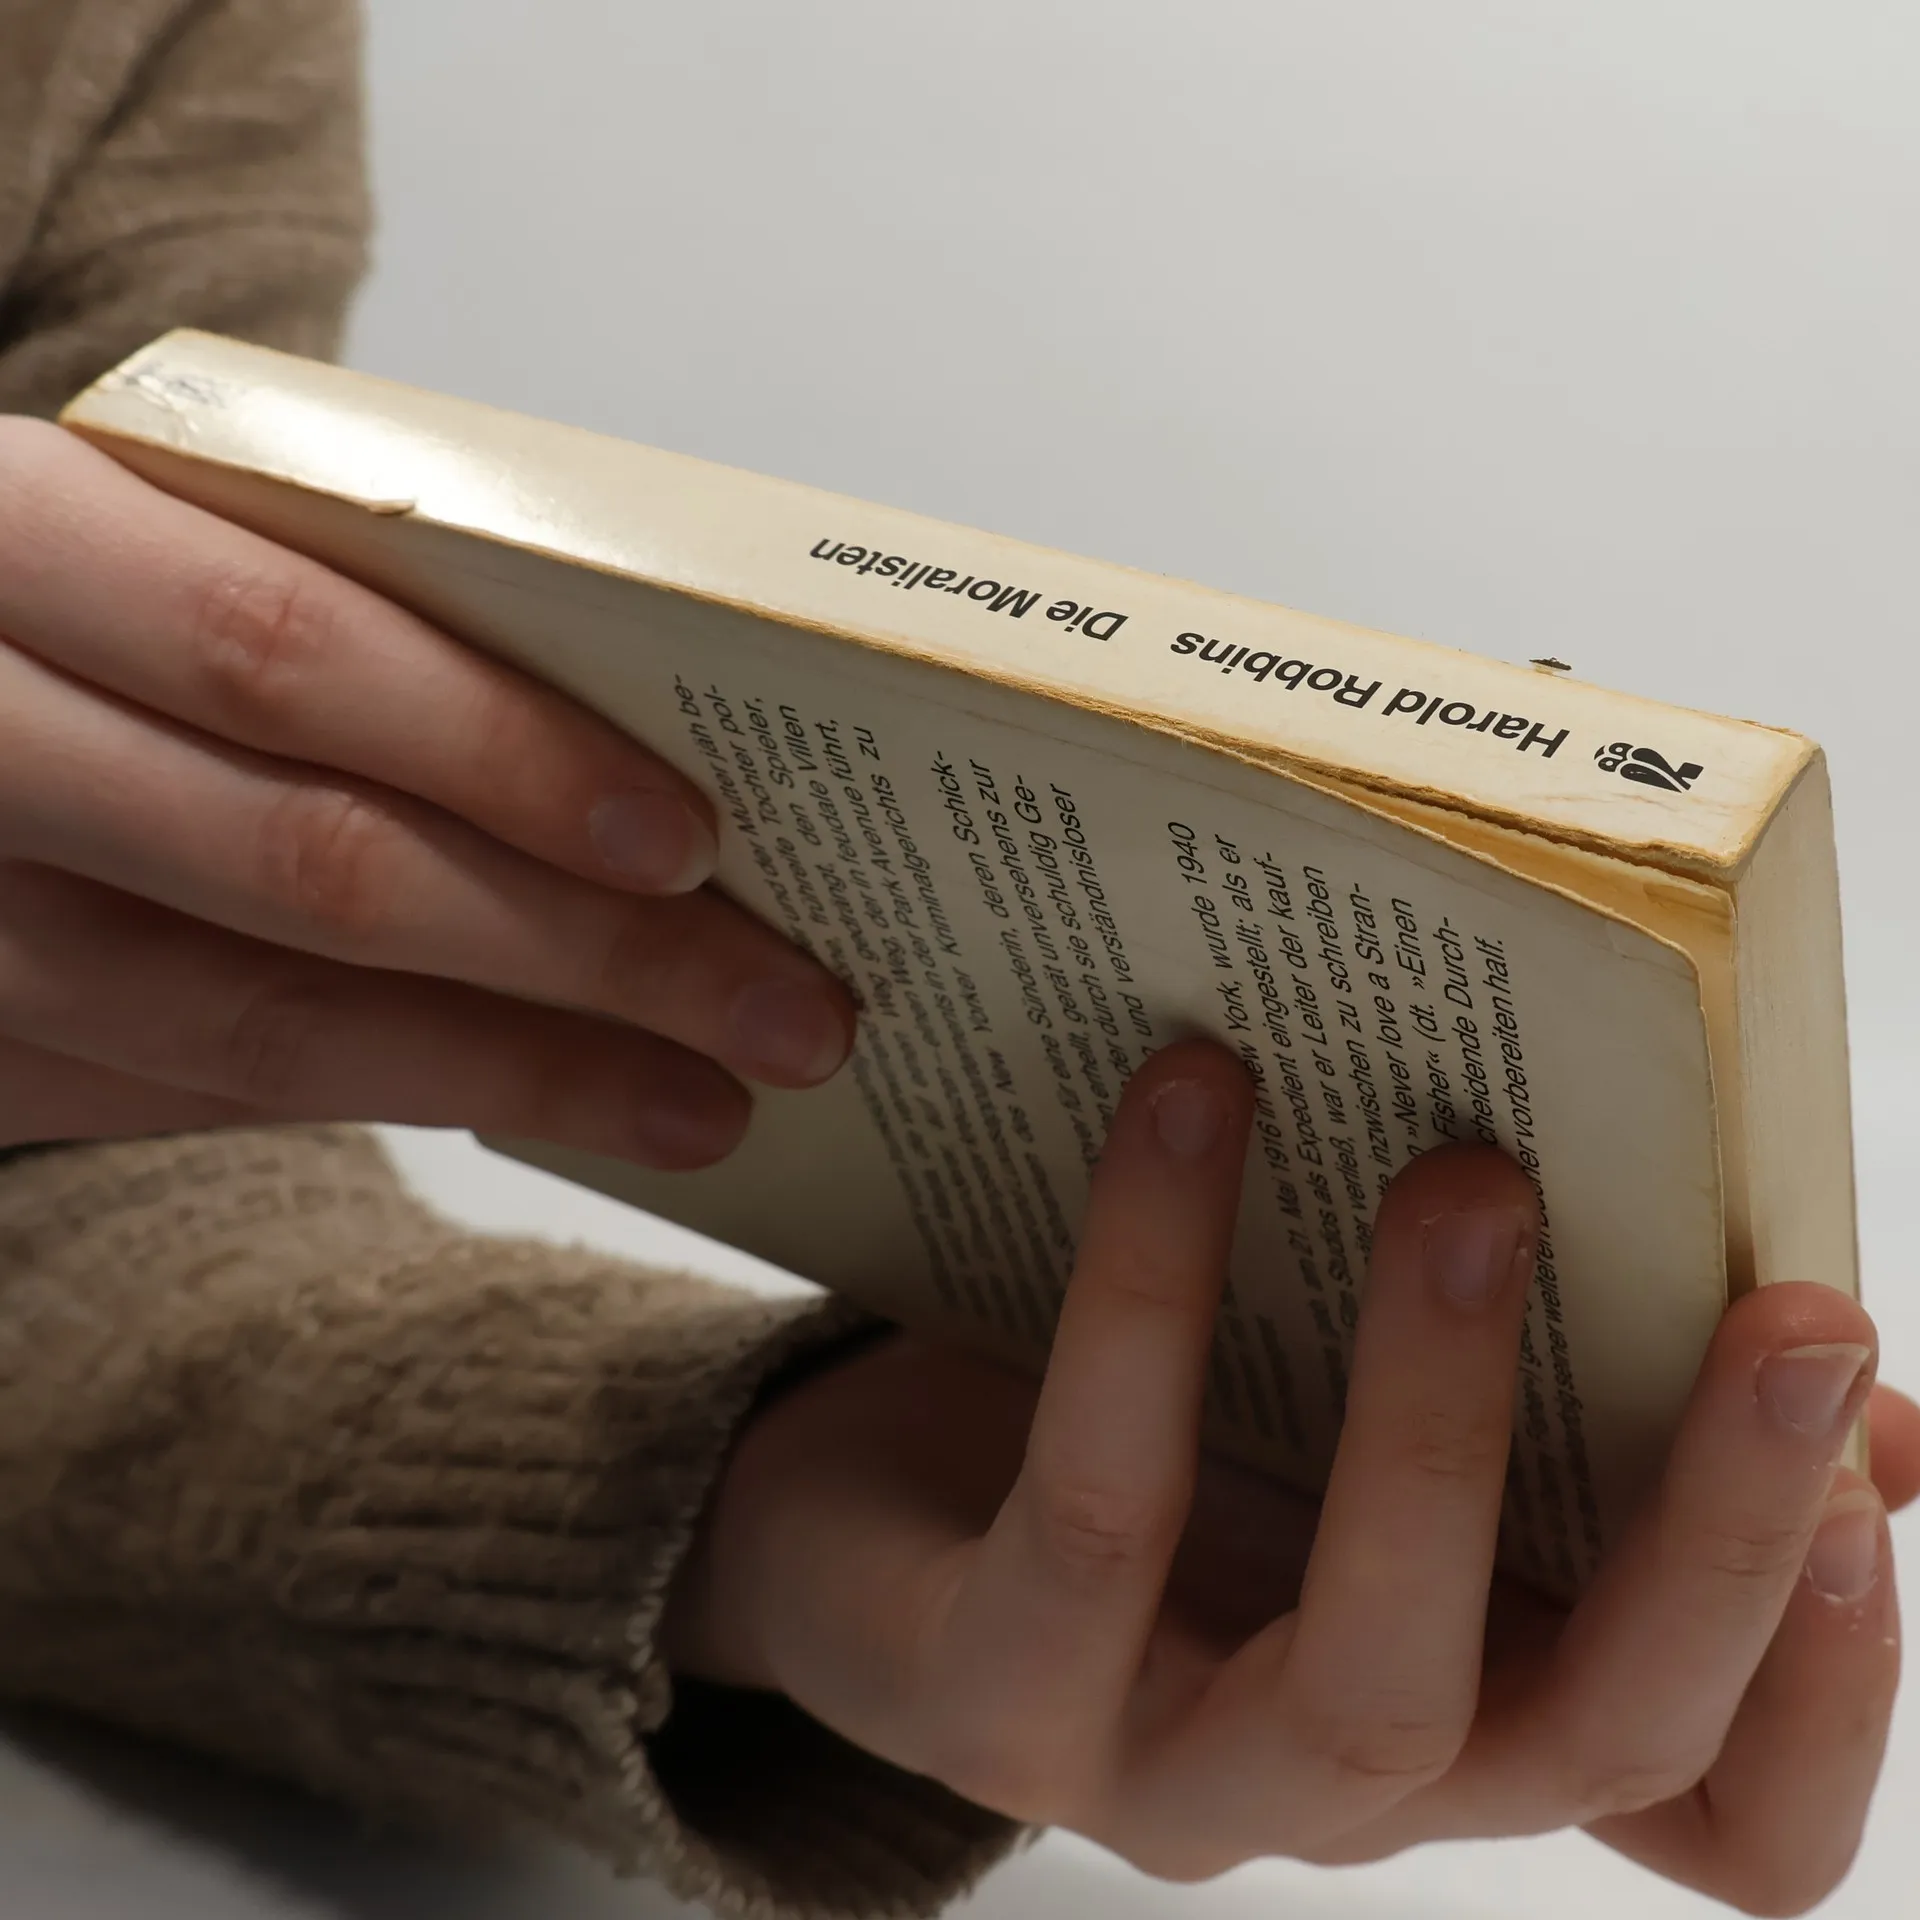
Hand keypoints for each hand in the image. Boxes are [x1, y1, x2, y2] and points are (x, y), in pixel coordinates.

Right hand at [0, 419, 854, 1159]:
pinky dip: (404, 1098)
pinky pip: (206, 1099)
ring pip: (260, 1030)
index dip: (492, 750)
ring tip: (705, 1103)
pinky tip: (551, 1106)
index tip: (695, 843)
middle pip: (309, 865)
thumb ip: (334, 596)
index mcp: (22, 539)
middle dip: (584, 957)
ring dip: (520, 1075)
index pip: (277, 650)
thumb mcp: (150, 530)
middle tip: (791, 1016)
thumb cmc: (64, 603)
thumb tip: (663, 722)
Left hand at [667, 1040, 1903, 1915]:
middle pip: (1599, 1739)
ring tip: (1472, 1183)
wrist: (866, 1508)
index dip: (1832, 1684)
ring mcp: (1174, 1769)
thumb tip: (1861, 1406)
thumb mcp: (1372, 1422)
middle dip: (1716, 1529)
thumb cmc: (1163, 1449)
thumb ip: (1579, 1421)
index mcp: (1479, 1711)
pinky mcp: (999, 1695)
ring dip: (1442, 1420)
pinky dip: (1156, 1299)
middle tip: (1797, 1310)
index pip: (1727, 1820)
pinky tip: (1184, 1109)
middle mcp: (1357, 1781)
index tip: (1871, 1453)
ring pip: (1367, 1676)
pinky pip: (1103, 1510)